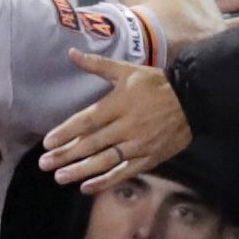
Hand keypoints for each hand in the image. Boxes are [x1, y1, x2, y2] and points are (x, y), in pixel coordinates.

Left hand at [39, 51, 192, 191]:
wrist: (193, 100)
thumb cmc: (156, 84)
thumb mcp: (127, 70)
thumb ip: (97, 65)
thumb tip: (71, 52)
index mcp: (118, 104)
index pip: (86, 121)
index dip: (66, 133)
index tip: (47, 142)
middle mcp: (126, 127)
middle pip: (91, 144)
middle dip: (66, 155)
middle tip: (44, 164)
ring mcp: (138, 145)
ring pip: (105, 161)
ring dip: (80, 171)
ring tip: (60, 177)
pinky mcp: (149, 158)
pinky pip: (124, 172)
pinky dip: (105, 181)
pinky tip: (87, 186)